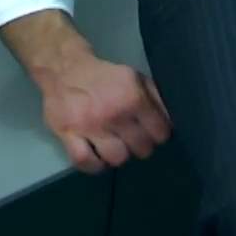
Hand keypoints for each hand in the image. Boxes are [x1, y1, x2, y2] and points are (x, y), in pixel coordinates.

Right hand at [37, 53, 172, 174]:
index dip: (160, 135)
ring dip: (120, 156)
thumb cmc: (105, 76)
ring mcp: (90, 126)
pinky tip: (99, 160)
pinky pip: (84, 161)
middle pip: (140, 147)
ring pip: (116, 158)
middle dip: (142, 147)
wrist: (65, 69)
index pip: (159, 131)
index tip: (156, 134)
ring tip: (118, 148)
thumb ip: (155, 98)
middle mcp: (114, 114)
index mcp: (133, 98)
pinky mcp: (67, 134)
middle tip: (136, 142)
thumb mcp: (135, 79)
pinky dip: (94, 166)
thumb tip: (170, 120)